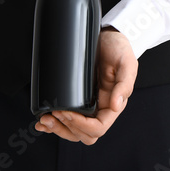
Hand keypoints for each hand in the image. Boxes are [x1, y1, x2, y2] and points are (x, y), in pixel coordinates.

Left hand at [34, 28, 137, 143]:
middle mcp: (100, 108)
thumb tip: (116, 106)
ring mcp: (88, 106)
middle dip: (67, 128)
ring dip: (58, 129)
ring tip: (44, 120)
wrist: (109, 36)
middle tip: (53, 114)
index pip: (98, 128)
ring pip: (73, 131)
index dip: (82, 125)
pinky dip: (54, 124)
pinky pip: (66, 119)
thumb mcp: (127, 63)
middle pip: (84, 134)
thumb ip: (124, 84)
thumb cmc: (120, 48)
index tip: (67, 112)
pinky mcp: (77, 98)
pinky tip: (42, 122)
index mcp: (113, 105)